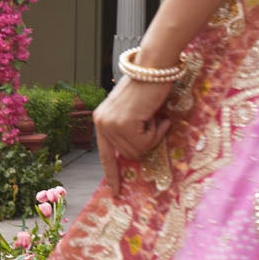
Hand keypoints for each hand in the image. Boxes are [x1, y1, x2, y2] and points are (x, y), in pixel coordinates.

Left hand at [93, 73, 174, 194]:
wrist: (154, 66)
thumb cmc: (149, 85)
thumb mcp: (134, 111)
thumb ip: (130, 130)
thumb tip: (135, 155)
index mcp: (101, 120)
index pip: (105, 155)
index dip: (113, 174)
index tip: (116, 193)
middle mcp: (101, 123)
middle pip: (129, 155)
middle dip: (146, 142)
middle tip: (154, 121)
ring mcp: (111, 124)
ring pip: (138, 151)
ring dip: (153, 136)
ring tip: (154, 115)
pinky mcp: (123, 124)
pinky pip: (146, 143)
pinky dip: (156, 131)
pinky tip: (156, 114)